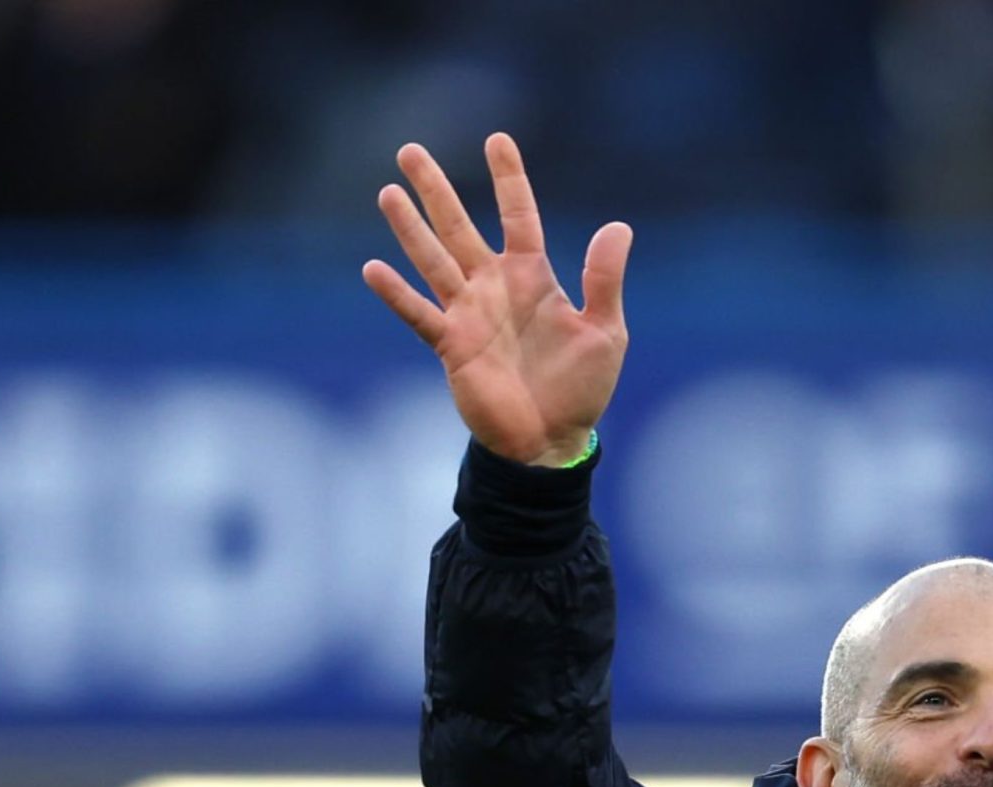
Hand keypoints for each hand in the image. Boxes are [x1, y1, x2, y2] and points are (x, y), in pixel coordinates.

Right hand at [363, 133, 630, 466]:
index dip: (508, 179)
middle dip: (436, 190)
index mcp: (533, 278)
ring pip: (433, 261)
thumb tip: (620, 226)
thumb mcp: (605, 332)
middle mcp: (495, 288)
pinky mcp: (451, 346)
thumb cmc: (581, 389)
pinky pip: (419, 314)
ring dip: (411, 229)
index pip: (519, 216)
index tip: (497, 139)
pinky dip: (397, 294)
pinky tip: (373, 268)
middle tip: (410, 150)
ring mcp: (469, 314)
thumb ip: (604, 280)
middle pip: (460, 227)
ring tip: (388, 193)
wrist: (549, 441)